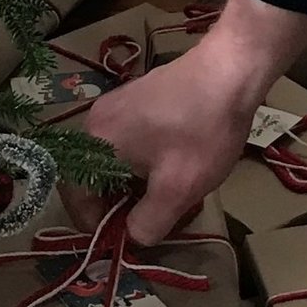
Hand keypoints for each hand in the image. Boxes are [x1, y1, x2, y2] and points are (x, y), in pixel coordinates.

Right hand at [64, 0, 306, 246]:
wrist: (230, 69)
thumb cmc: (200, 130)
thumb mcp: (176, 190)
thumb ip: (147, 223)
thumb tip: (133, 236)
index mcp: (94, 141)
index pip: (76, 196)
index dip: (98, 224)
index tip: (130, 237)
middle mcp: (97, 121)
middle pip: (97, 179)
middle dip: (125, 205)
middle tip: (161, 218)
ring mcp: (118, 105)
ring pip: (118, 162)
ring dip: (141, 185)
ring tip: (177, 194)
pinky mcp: (139, 98)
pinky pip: (132, 143)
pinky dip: (150, 162)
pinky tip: (182, 165)